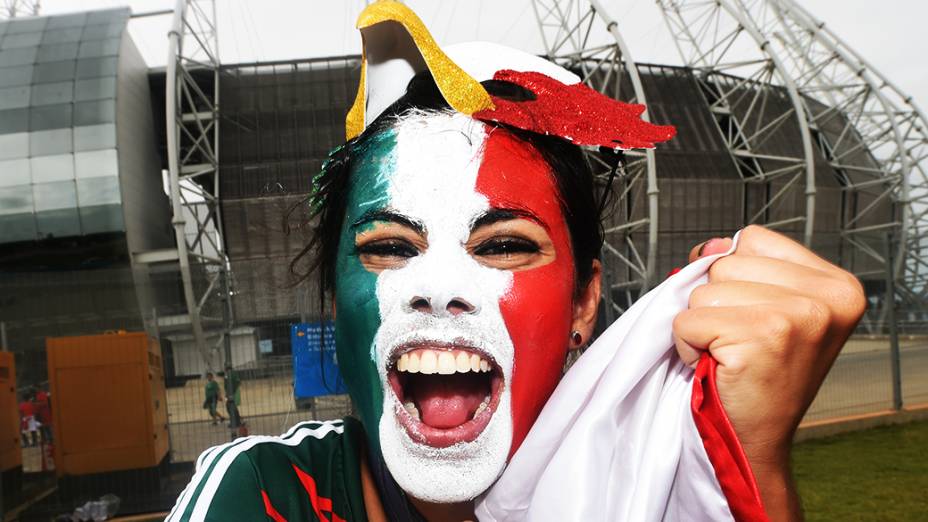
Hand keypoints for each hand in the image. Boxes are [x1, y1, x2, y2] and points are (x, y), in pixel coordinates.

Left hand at [673, 226, 865, 519]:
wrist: (757, 441)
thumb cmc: (759, 375)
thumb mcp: (765, 308)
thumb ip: (742, 268)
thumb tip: (710, 246)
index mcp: (837, 284)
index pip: (753, 240)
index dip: (733, 274)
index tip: (751, 315)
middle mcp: (827, 297)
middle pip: (725, 263)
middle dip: (716, 303)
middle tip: (740, 342)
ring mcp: (797, 316)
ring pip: (704, 291)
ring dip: (701, 326)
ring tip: (730, 355)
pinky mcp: (762, 337)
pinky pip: (687, 321)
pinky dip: (688, 345)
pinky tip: (715, 367)